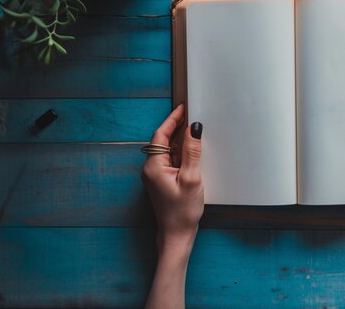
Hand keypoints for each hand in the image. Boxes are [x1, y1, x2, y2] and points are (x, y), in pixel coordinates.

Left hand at [142, 104, 203, 256]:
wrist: (176, 236)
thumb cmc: (182, 211)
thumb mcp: (192, 178)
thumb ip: (192, 152)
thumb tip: (194, 128)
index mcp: (154, 166)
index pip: (161, 135)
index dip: (172, 119)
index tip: (183, 108)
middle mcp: (150, 169)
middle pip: (163, 141)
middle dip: (176, 127)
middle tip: (191, 115)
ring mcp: (155, 176)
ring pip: (167, 150)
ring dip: (179, 140)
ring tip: (194, 130)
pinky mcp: (162, 182)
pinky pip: (170, 161)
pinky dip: (180, 153)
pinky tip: (192, 152)